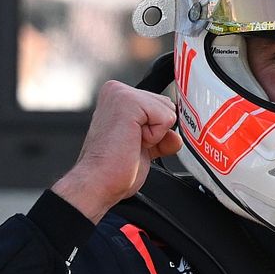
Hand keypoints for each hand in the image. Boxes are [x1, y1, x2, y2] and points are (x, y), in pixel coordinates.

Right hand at [51, 80, 181, 223]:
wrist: (98, 182)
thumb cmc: (112, 169)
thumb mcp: (144, 147)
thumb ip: (161, 136)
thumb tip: (176, 137)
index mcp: (118, 97)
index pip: (160, 106)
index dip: (156, 131)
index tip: (133, 143)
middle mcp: (118, 91)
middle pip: (167, 106)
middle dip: (158, 132)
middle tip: (131, 144)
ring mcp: (122, 94)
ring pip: (168, 111)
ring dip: (157, 135)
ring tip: (131, 143)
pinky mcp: (129, 102)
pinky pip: (166, 118)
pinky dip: (156, 137)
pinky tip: (134, 142)